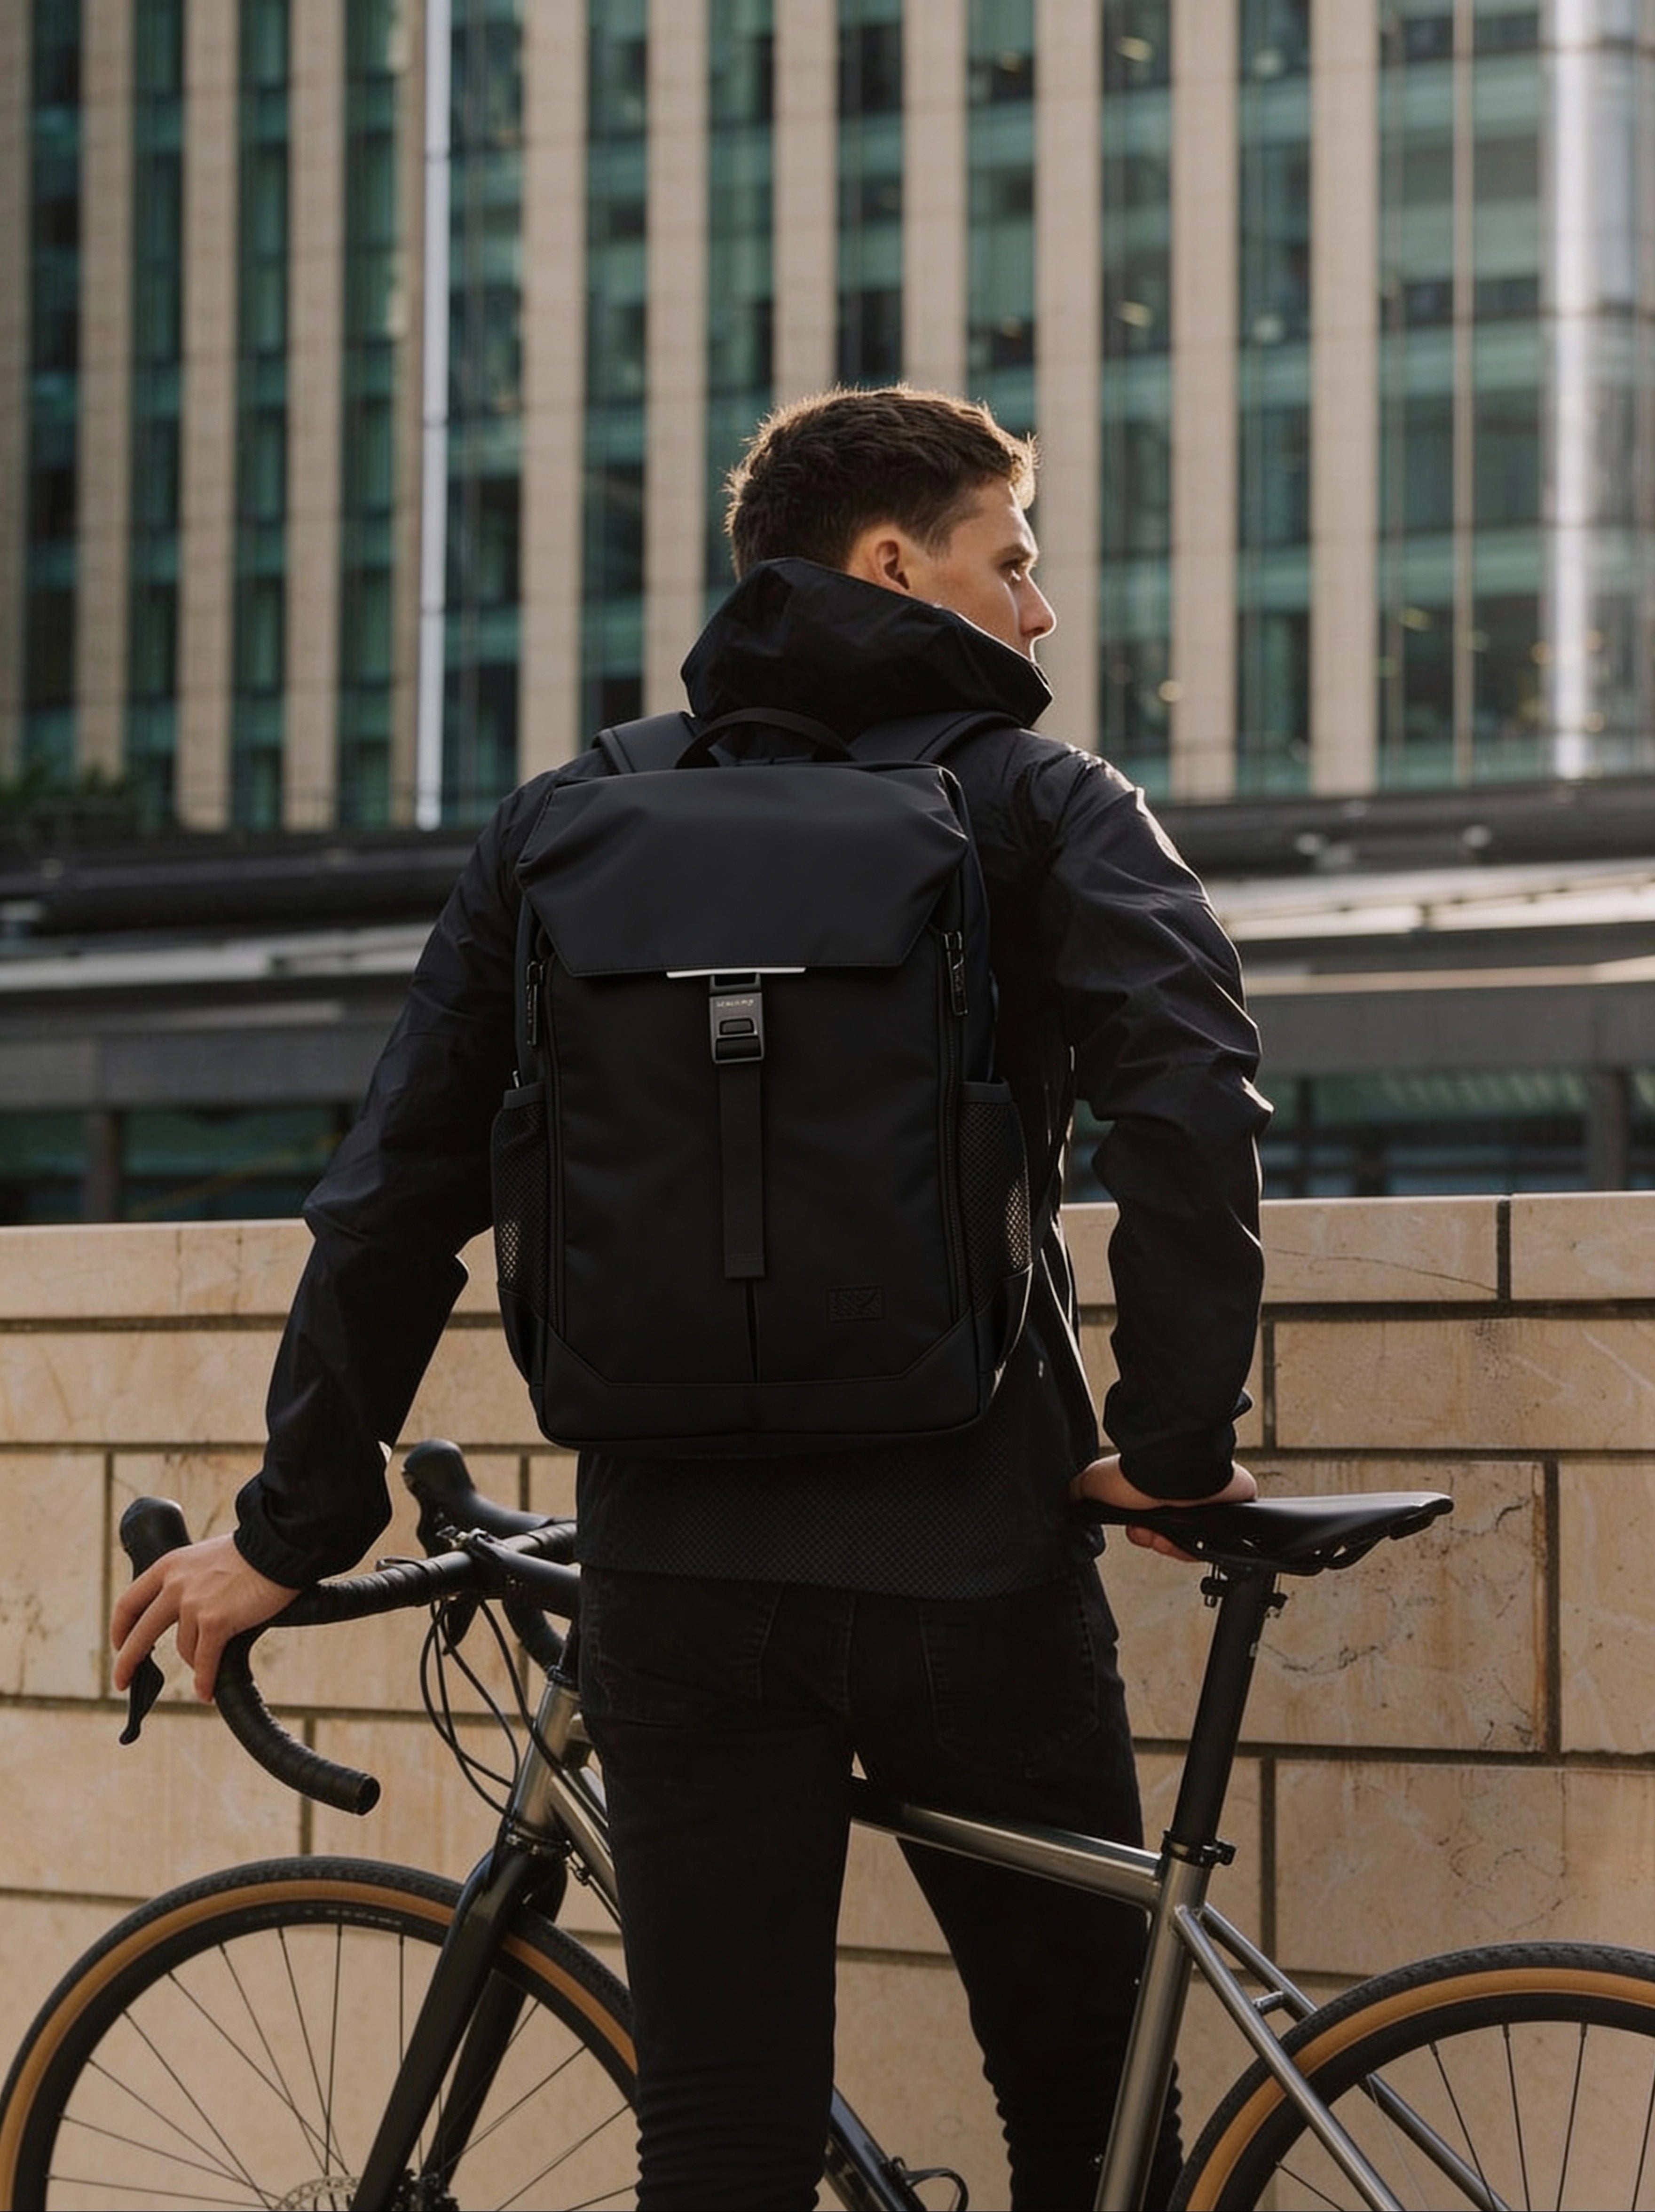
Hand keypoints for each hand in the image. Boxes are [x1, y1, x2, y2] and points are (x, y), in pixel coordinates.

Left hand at [112, 1534, 297, 1703]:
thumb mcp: (206, 1558)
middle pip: (140, 1633)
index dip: (120, 1628)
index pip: (129, 1602)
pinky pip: (204, 1661)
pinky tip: (206, 1693)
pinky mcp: (216, 1621)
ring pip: (184, 1649)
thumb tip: (187, 1613)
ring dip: (195, 1663)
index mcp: (169, 1566)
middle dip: (127, 1662)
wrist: (279, 1545)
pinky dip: (205, 1680)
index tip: (120, 1644)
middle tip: (122, 1681)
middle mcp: (175, 1585)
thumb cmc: (253, 1552)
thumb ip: (190, 1581)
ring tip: (209, 1669)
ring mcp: (193, 1604)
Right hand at [1069, 1454, 1256, 1561]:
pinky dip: (1196, 1546)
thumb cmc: (1138, 1471)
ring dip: (1171, 1545)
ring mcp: (1206, 1502)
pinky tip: (1185, 1536)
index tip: (1136, 1531)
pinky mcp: (1229, 1508)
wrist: (1172, 1468)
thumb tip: (1069, 1499)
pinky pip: (1214, 1541)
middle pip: (1169, 1535)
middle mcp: (1183, 1494)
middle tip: (1148, 1533)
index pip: (1150, 1523)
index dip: (1141, 1533)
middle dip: (1154, 1540)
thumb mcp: (1096, 1481)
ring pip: (1190, 1542)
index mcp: (1157, 1487)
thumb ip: (1081, 1491)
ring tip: (1164, 1535)